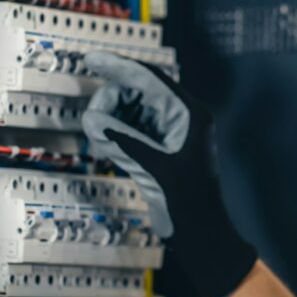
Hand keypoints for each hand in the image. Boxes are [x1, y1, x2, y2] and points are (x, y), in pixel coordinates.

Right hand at [80, 52, 256, 296]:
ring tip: (96, 131)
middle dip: (113, 98)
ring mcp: (171, 135)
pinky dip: (115, 135)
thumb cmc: (193, 204)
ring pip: (133, 112)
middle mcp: (182, 119)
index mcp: (191, 114)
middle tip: (92, 114)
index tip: (92, 59)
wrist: (203, 237)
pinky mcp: (160, 152)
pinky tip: (103, 142)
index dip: (120, 66)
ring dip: (112, 118)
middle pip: (140, 92)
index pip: (151, 79)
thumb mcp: (157, 169)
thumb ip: (125, 142)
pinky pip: (132, 132)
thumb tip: (93, 119)